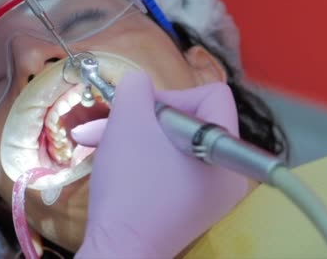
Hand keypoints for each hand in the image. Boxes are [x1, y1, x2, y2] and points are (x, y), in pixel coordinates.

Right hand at [73, 72, 247, 257]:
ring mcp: (211, 195)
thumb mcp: (127, 120)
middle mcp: (227, 172)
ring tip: (99, 140)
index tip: (142, 113)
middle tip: (114, 124)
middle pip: (190, 119)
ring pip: (173, 144)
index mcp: (223, 148)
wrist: (120, 248)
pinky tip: (114, 161)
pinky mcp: (191, 209)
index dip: (172, 94)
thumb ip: (136, 87)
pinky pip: (172, 169)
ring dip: (135, 137)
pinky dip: (144, 160)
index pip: (212, 94)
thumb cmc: (130, 183)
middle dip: (144, 118)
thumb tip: (140, 84)